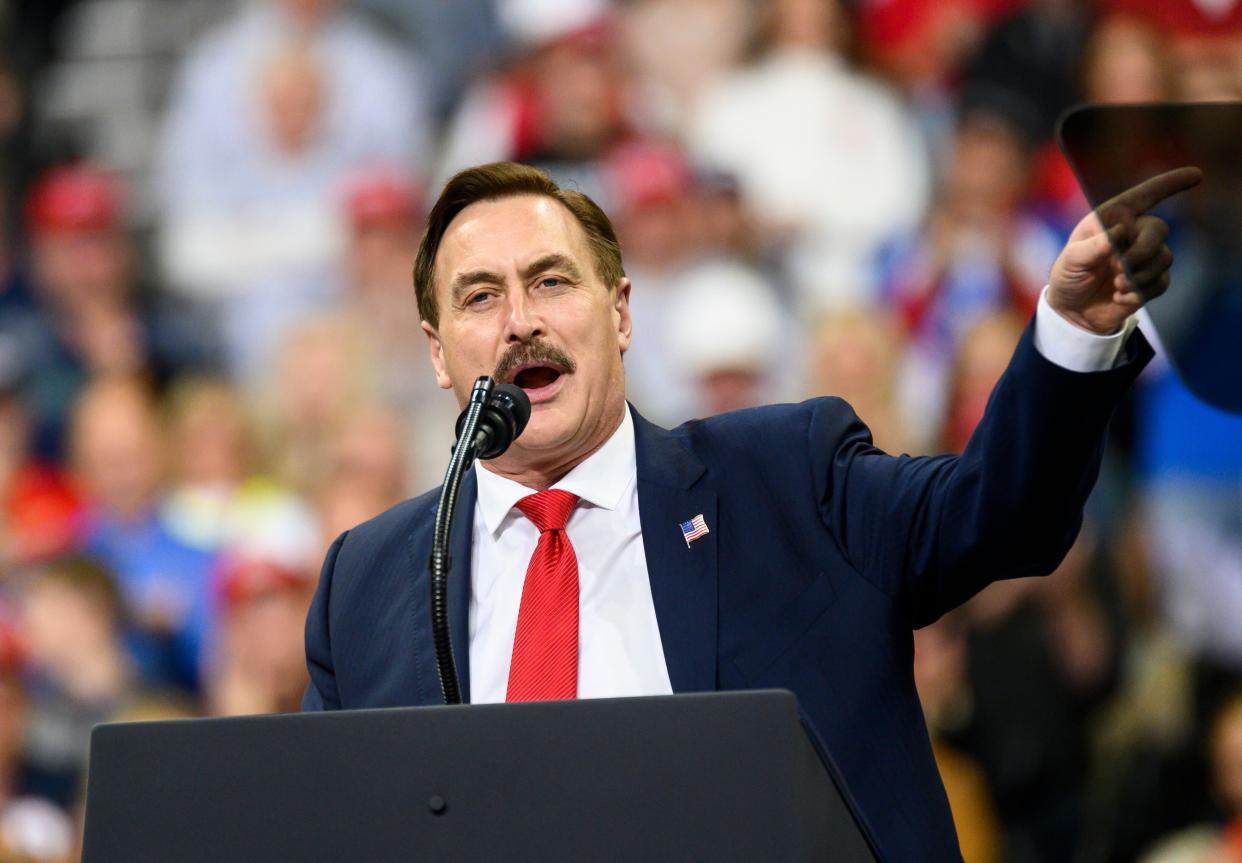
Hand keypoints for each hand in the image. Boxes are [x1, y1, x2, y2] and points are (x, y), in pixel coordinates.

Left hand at [1048, 166, 1202, 333]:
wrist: (1072, 310)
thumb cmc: (1068, 276)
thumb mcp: (1071, 261)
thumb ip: (1093, 246)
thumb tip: (1121, 230)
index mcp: (1112, 219)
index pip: (1144, 196)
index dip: (1170, 183)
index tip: (1196, 174)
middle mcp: (1132, 233)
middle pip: (1158, 230)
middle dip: (1143, 250)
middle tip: (1121, 268)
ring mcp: (1143, 257)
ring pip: (1164, 258)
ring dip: (1140, 275)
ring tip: (1116, 285)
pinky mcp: (1149, 281)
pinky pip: (1161, 282)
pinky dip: (1141, 292)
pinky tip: (1119, 297)